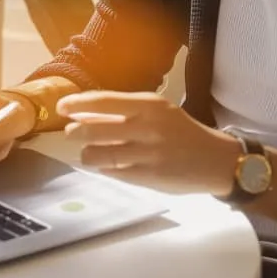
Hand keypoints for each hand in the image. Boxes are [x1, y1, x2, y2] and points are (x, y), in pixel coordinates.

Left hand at [57, 90, 239, 194]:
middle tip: (71, 133)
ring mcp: (148, 154)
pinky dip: (104, 169)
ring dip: (87, 155)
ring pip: (100, 155)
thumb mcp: (158, 111)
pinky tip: (105, 166)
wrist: (215, 159)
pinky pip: (114, 173)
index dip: (77, 104)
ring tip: (87, 153)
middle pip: (95, 129)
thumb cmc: (181, 131)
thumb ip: (125, 111)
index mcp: (149, 105)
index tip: (61, 107)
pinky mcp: (149, 177)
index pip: (104, 100)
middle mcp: (148, 127)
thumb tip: (85, 112)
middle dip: (76, 133)